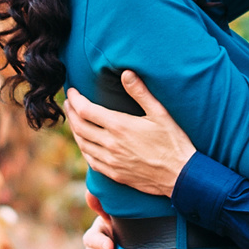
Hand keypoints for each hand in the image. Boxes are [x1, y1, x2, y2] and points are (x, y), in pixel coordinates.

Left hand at [66, 71, 194, 196]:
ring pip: (82, 144)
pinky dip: (84, 149)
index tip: (72, 91)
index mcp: (119, 126)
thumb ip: (140, 92)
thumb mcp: (160, 113)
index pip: (86, 110)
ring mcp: (111, 161)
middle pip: (79, 127)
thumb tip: (126, 73)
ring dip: (74, 131)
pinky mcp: (115, 174)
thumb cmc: (173, 142)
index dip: (75, 99)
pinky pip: (91, 161)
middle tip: (68, 103)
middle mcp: (110, 144)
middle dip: (71, 112)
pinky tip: (85, 144)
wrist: (180, 175)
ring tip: (74, 120)